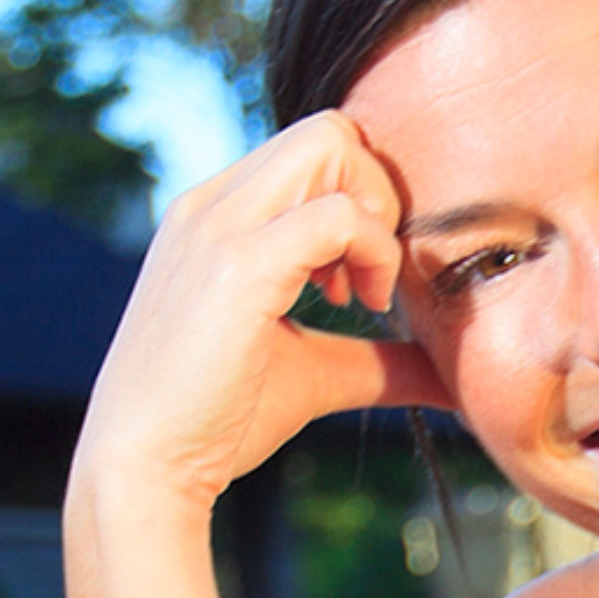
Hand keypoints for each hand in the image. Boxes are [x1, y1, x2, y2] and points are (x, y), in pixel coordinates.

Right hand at [73, 112, 455, 511]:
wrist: (145, 468)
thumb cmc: (216, 422)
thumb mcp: (313, 372)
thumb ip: (379, 361)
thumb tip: (452, 379)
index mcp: (215, 214)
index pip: (311, 151)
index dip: (357, 202)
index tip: (359, 279)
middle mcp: (211, 204)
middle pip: (327, 130)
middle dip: (374, 193)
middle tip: (371, 277)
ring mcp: (219, 226)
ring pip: (331, 144)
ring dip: (374, 212)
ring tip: (362, 292)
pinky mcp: (238, 265)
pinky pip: (338, 214)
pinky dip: (372, 252)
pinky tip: (357, 305)